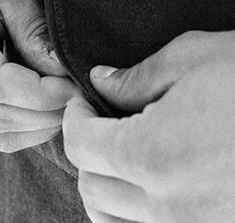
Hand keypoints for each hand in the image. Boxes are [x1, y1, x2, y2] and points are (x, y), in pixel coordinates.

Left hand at [63, 31, 234, 221]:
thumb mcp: (194, 59)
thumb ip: (136, 77)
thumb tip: (99, 81)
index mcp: (152, 155)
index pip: (80, 146)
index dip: (72, 116)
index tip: (83, 98)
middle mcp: (168, 206)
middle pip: (92, 188)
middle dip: (86, 149)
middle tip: (101, 119)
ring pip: (115, 222)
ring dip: (107, 186)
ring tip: (123, 150)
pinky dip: (138, 212)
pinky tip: (156, 179)